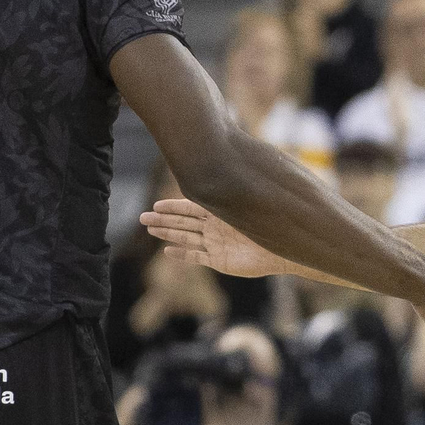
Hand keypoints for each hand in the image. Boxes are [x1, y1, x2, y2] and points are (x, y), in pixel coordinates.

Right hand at [142, 199, 286, 278]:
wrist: (283, 250)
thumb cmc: (271, 225)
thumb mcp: (253, 205)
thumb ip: (239, 192)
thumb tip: (235, 162)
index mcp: (221, 212)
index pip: (190, 208)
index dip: (172, 207)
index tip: (155, 206)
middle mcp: (214, 227)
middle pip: (183, 223)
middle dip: (163, 220)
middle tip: (142, 218)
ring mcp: (215, 244)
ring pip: (185, 238)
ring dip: (167, 234)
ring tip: (150, 230)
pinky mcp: (219, 261)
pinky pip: (196, 257)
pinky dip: (182, 255)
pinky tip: (167, 251)